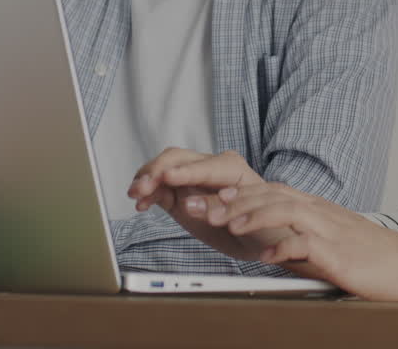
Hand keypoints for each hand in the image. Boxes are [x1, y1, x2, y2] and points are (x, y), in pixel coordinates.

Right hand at [127, 148, 289, 260]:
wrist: (262, 238)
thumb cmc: (261, 224)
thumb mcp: (248, 218)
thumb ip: (217, 207)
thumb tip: (188, 203)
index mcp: (233, 168)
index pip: (204, 166)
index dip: (184, 171)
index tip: (166, 177)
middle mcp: (210, 167)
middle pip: (178, 159)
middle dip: (157, 172)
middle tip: (141, 189)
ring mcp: (193, 178)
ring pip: (165, 168)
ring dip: (147, 179)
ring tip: (135, 195)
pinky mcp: (180, 192)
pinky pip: (160, 186)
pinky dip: (148, 192)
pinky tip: (141, 204)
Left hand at [215, 182, 397, 300]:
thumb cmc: (370, 256)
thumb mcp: (330, 239)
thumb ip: (302, 238)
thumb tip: (270, 247)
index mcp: (316, 208)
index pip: (272, 190)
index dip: (241, 191)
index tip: (214, 195)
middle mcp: (319, 212)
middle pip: (271, 195)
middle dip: (235, 200)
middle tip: (206, 207)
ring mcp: (329, 229)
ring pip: (284, 211)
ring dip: (253, 216)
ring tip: (229, 225)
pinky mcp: (337, 252)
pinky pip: (305, 245)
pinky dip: (282, 249)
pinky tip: (265, 257)